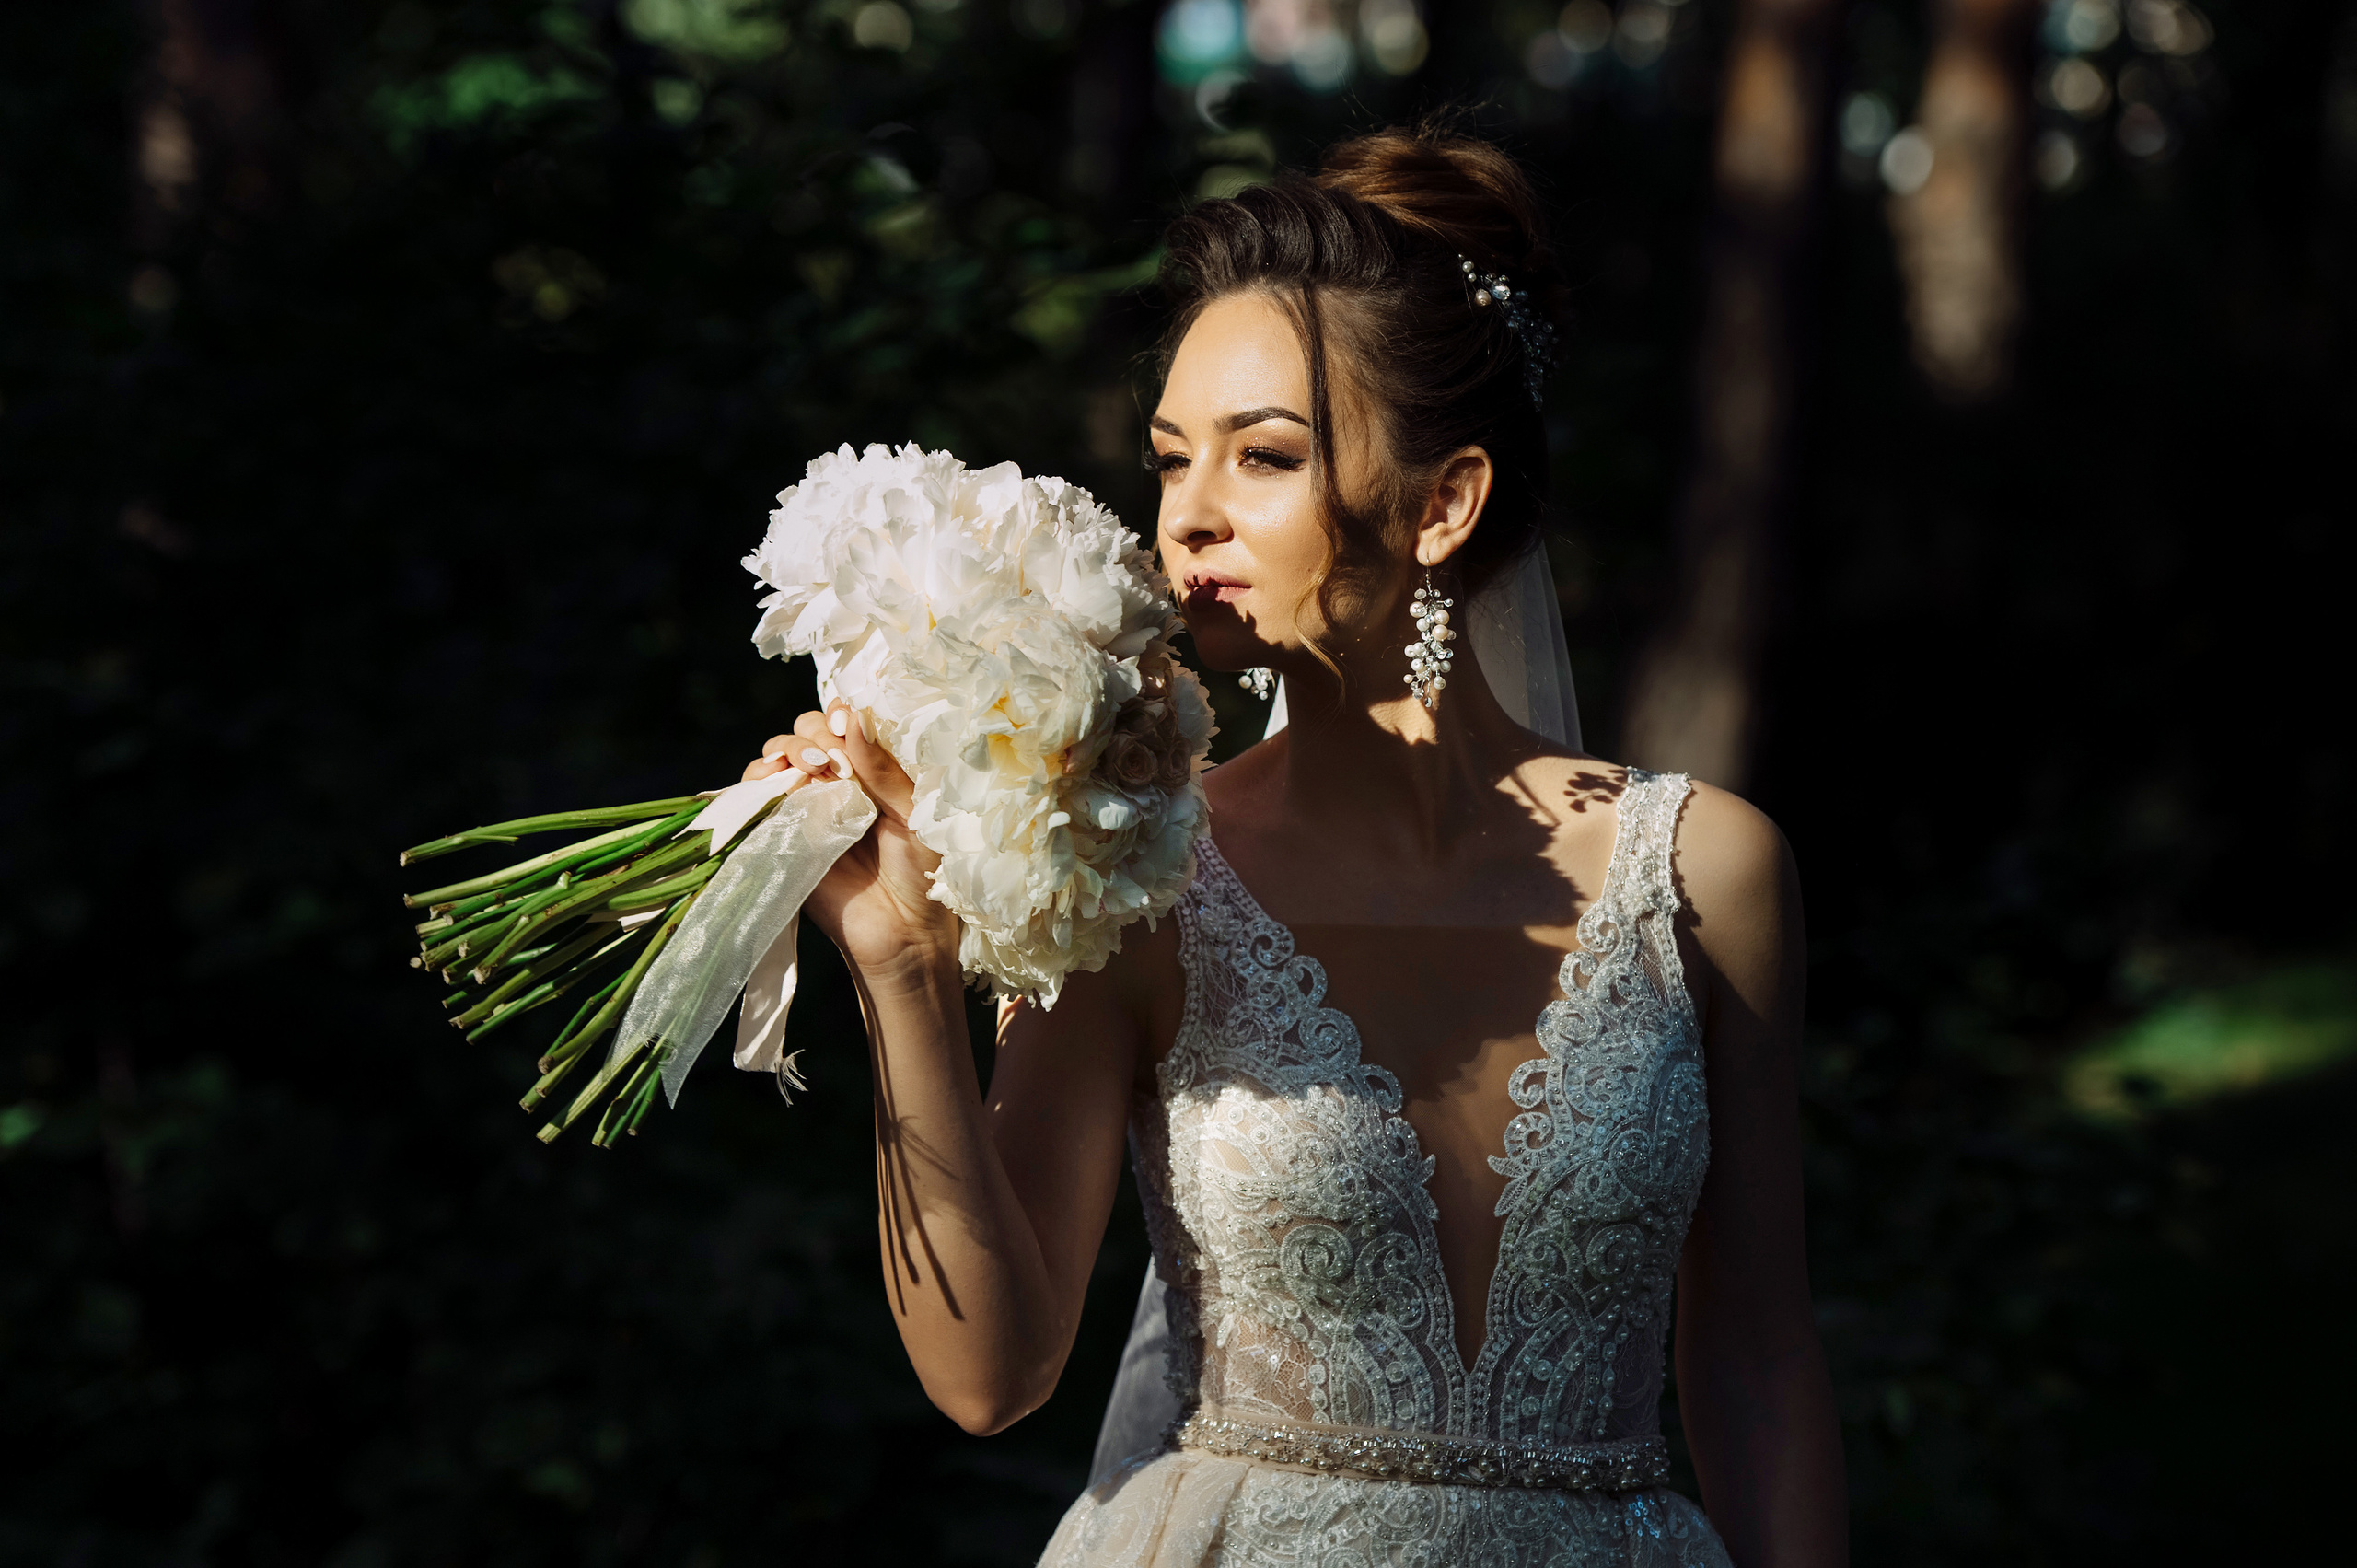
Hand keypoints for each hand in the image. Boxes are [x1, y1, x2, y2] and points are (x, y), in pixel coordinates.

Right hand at [740, 703, 957, 980]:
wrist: (902, 934)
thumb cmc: (924, 873)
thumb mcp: (915, 815)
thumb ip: (885, 770)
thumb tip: (854, 720)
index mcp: (876, 766)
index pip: (848, 718)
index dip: (841, 714)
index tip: (847, 728)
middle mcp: (839, 777)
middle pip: (807, 728)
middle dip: (813, 733)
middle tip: (832, 761)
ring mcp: (808, 803)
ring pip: (779, 754)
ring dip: (786, 749)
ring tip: (809, 769)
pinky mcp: (784, 832)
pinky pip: (758, 795)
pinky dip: (758, 779)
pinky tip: (775, 781)